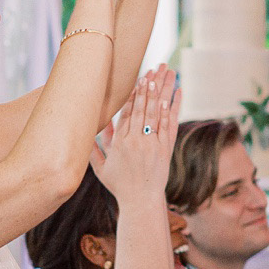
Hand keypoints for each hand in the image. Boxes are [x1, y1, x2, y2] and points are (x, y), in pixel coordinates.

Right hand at [90, 64, 180, 203]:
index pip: (128, 112)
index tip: (139, 77)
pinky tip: (174, 94)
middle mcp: (137, 141)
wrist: (140, 201)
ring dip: (163, 90)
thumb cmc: (119, 185)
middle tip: (156, 67)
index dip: (135, 94)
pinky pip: (170, 125)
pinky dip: (172, 109)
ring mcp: (153, 145)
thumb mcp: (101, 167)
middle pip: (144, 107)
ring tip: (167, 73)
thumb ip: (95, 146)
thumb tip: (94, 126)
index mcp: (120, 143)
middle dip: (150, 85)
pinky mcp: (165, 149)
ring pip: (158, 112)